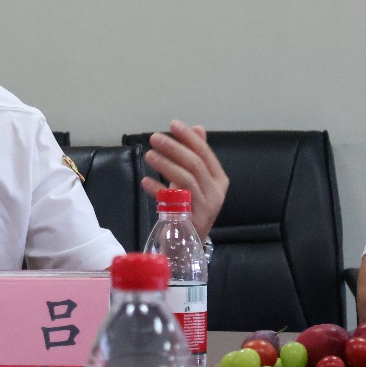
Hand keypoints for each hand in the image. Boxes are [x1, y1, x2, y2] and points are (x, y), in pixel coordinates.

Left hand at [139, 121, 228, 238]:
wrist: (189, 243)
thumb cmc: (192, 207)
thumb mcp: (197, 180)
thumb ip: (198, 155)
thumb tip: (197, 128)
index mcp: (220, 180)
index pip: (205, 153)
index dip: (189, 137)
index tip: (173, 124)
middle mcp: (216, 193)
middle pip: (195, 164)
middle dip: (174, 148)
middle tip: (154, 137)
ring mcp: (205, 208)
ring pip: (186, 180)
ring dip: (165, 165)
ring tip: (149, 154)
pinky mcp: (190, 222)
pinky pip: (173, 202)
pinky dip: (158, 190)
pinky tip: (146, 181)